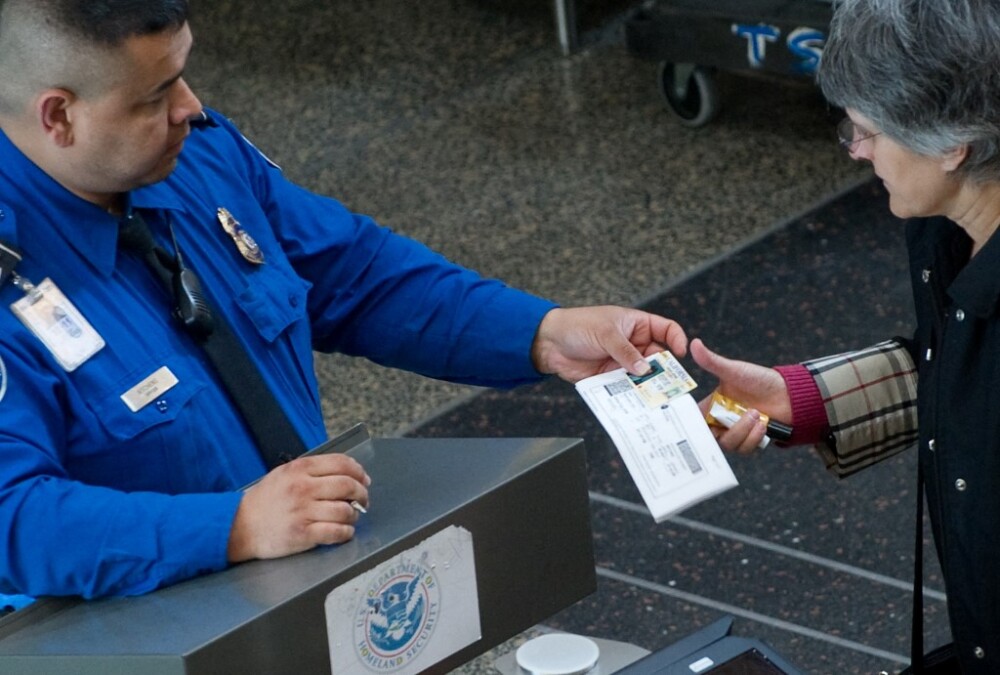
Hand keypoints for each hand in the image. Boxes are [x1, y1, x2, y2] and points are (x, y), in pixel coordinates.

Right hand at [227, 453, 370, 562]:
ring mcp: (303, 512)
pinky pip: (336, 532)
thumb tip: (348, 474)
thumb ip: (313, 471)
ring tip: (350, 517)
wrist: (240, 525)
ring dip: (354, 515)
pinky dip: (346, 532)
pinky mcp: (303, 534)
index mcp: (300, 469)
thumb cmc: (265, 500)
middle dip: (362, 494)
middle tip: (363, 500)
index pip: (341, 463)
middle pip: (348, 485)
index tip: (364, 479)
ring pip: (345, 510)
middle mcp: (303, 488)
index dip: (359, 471)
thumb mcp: (285, 474)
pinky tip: (344, 531)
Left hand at [531, 306, 687, 382]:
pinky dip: (632, 394)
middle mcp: (634, 343)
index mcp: (636, 324)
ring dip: (648, 385)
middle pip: (658, 357)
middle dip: (664, 370)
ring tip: (654, 396)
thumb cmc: (577, 326)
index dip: (676, 340)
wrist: (549, 343)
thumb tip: (644, 368)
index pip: (666, 329)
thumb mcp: (605, 333)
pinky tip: (636, 401)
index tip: (680, 354)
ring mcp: (623, 362)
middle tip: (668, 383)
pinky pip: (627, 387)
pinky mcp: (611, 377)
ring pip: (644, 375)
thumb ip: (625, 351)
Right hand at [690, 338, 790, 453]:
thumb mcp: (734, 370)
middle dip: (724, 428)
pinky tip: (763, 425)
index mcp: (713, 404)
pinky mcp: (751, 441)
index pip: (695, 419)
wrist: (790, 394)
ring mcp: (737, 432)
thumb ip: (712, 361)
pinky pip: (745, 449)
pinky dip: (753, 438)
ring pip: (729, 444)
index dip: (692, 425)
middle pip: (711, 437)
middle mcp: (722, 420)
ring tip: (757, 416)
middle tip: (735, 416)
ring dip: (743, 432)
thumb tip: (694, 343)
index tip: (698, 422)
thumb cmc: (761, 380)